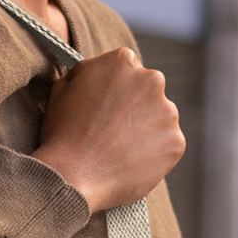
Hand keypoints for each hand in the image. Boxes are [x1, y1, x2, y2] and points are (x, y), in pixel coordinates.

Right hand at [33, 47, 184, 213]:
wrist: (73, 176)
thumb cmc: (62, 133)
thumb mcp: (62, 87)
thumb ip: (86, 73)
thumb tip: (96, 74)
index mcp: (123, 61)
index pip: (126, 69)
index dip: (113, 89)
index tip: (104, 107)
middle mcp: (152, 80)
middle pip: (148, 90)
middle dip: (134, 106)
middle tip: (112, 130)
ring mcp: (168, 112)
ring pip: (160, 117)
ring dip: (145, 129)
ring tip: (118, 149)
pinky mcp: (176, 142)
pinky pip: (167, 145)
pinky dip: (153, 153)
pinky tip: (129, 162)